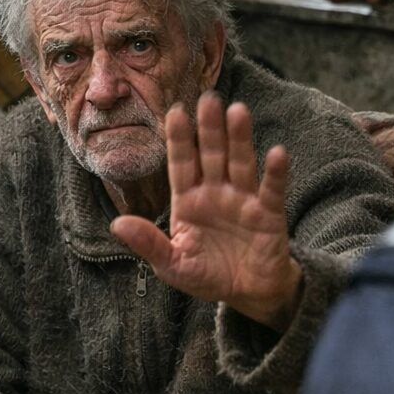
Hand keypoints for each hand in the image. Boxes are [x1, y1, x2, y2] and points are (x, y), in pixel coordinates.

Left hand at [112, 93, 301, 330]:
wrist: (249, 294)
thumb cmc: (208, 276)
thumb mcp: (172, 265)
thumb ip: (148, 244)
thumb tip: (116, 225)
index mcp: (188, 201)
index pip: (181, 164)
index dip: (178, 139)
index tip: (174, 112)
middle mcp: (216, 193)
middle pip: (211, 155)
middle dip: (209, 128)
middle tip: (208, 99)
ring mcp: (243, 200)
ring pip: (240, 163)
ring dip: (239, 138)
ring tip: (238, 111)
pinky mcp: (269, 214)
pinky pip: (272, 190)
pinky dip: (275, 173)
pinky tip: (276, 153)